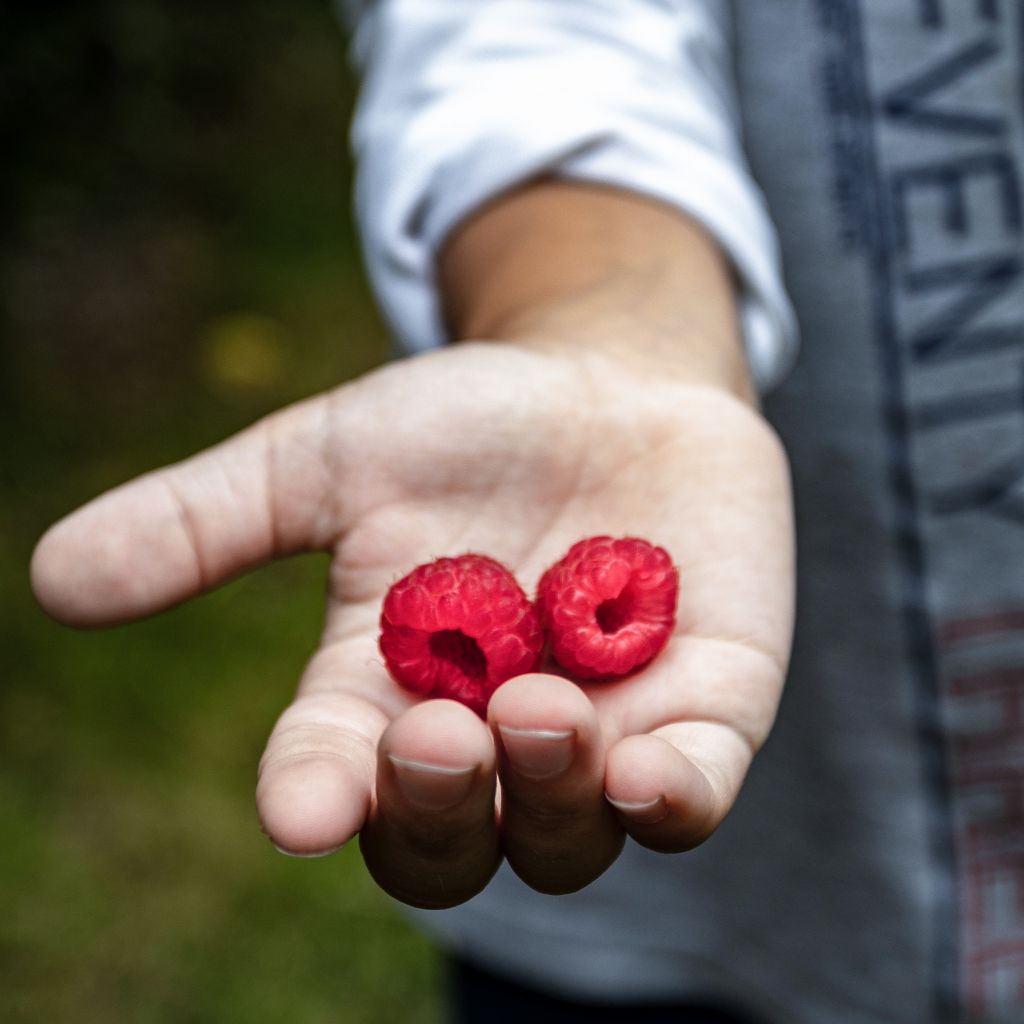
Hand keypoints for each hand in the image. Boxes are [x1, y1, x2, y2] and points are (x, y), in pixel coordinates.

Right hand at [31, 338, 792, 907]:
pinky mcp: (704, 710)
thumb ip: (212, 520)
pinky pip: (688, 798)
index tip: (295, 804)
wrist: (615, 382)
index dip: (312, 796)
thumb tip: (50, 578)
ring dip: (541, 800)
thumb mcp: (334, 457)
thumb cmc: (471, 423)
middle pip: (449, 839)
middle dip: (432, 807)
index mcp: (389, 688)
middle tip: (428, 735)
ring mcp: (603, 734)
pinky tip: (645, 772)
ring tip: (533, 712)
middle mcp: (490, 735)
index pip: (336, 776)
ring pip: (563, 839)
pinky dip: (667, 803)